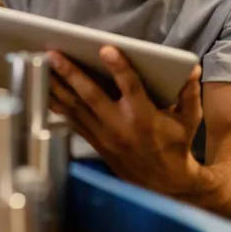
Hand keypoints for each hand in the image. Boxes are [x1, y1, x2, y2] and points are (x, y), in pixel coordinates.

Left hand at [47, 46, 203, 196]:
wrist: (163, 183)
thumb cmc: (177, 145)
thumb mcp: (189, 120)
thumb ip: (189, 93)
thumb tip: (192, 68)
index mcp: (144, 118)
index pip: (130, 88)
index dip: (119, 68)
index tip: (106, 49)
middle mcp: (120, 126)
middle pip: (90, 95)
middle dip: (70, 73)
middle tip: (53, 53)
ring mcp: (103, 135)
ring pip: (74, 106)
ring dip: (55, 85)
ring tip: (39, 63)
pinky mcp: (94, 141)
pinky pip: (70, 120)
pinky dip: (55, 103)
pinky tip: (42, 87)